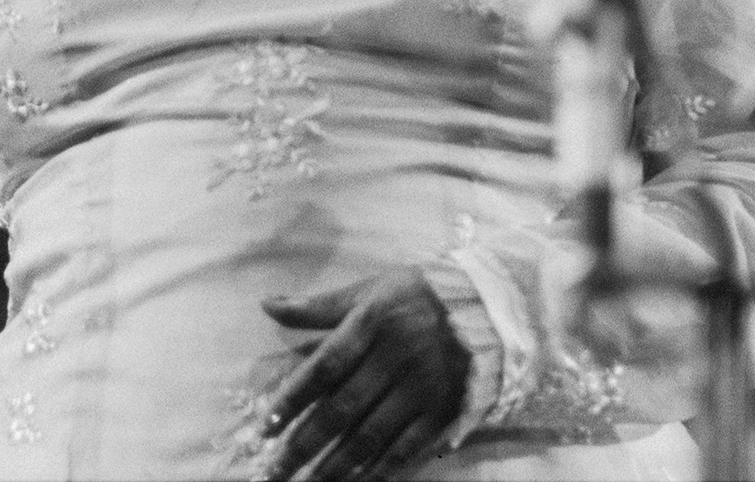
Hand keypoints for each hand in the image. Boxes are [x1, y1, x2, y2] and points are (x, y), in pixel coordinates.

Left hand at [256, 268, 469, 480]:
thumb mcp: (368, 290)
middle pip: (341, 409)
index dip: (293, 398)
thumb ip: (318, 306)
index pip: (324, 367)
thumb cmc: (416, 295)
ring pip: (371, 434)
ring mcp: (420, 388)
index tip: (266, 427)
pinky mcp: (442, 409)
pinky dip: (381, 468)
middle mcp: (393, 358)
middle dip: (305, 443)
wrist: (487, 305)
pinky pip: (407, 447)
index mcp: (369, 324)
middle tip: (275, 470)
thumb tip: (268, 305)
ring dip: (336, 464)